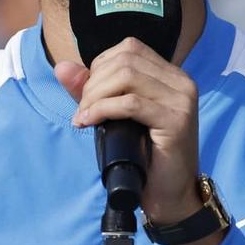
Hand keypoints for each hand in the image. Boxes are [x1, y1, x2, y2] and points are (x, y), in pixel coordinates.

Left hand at [55, 38, 204, 226]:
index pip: (130, 49)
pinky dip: (103, 110)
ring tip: (85, 118)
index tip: (88, 96)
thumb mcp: (115, 118)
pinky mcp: (176, 121)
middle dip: (94, 83)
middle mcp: (181, 82)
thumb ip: (90, 91)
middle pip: (126, 60)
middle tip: (83, 111)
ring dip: (95, 96)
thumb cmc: (145, 158)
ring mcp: (182, 100)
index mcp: (171, 76)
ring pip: (127, 77)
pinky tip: (89, 123)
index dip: (100, 67)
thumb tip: (62, 67)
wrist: (171, 196)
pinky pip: (130, 103)